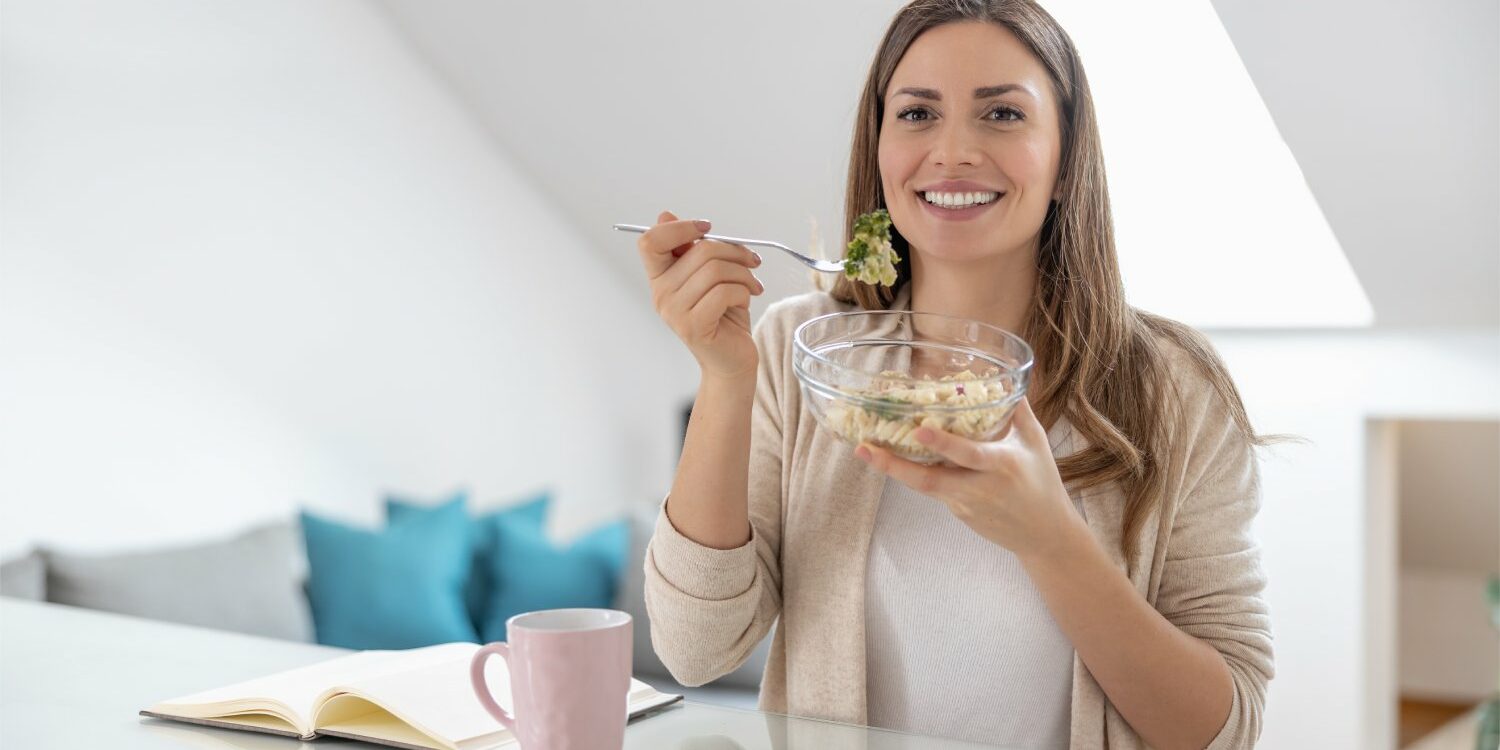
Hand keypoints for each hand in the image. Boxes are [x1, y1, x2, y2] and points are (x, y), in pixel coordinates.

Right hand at [635, 210, 764, 380]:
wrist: (732, 360)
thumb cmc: (723, 316)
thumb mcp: (708, 276)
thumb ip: (690, 248)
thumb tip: (665, 215)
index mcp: (659, 278)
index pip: (650, 241)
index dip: (681, 228)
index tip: (708, 229)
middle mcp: (661, 295)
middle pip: (699, 250)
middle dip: (734, 251)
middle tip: (752, 261)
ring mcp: (674, 312)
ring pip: (715, 270)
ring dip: (744, 273)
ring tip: (752, 284)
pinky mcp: (694, 326)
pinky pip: (724, 292)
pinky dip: (744, 291)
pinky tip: (748, 299)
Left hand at [854, 397, 1090, 561]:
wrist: (1044, 534)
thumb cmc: (1043, 481)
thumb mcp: (1035, 442)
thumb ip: (1017, 410)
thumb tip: (1005, 378)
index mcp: (1002, 464)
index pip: (969, 454)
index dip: (943, 443)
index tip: (919, 428)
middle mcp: (979, 487)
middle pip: (931, 479)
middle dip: (895, 465)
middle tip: (865, 447)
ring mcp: (965, 504)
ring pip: (924, 487)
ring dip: (893, 469)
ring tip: (865, 451)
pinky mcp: (958, 513)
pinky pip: (932, 489)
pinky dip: (912, 474)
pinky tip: (891, 458)